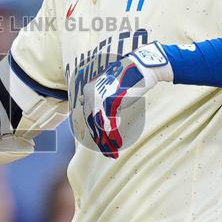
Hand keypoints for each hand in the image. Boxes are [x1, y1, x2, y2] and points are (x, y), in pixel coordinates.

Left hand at [85, 43, 171, 158]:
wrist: (140, 68)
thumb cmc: (127, 78)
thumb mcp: (108, 87)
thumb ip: (97, 96)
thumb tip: (81, 102)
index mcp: (88, 91)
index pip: (88, 118)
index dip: (95, 133)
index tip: (102, 145)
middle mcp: (90, 95)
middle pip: (92, 125)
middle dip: (100, 142)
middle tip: (108, 154)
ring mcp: (99, 98)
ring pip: (99, 127)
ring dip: (106, 143)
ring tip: (113, 153)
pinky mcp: (110, 102)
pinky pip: (109, 124)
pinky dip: (113, 136)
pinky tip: (117, 144)